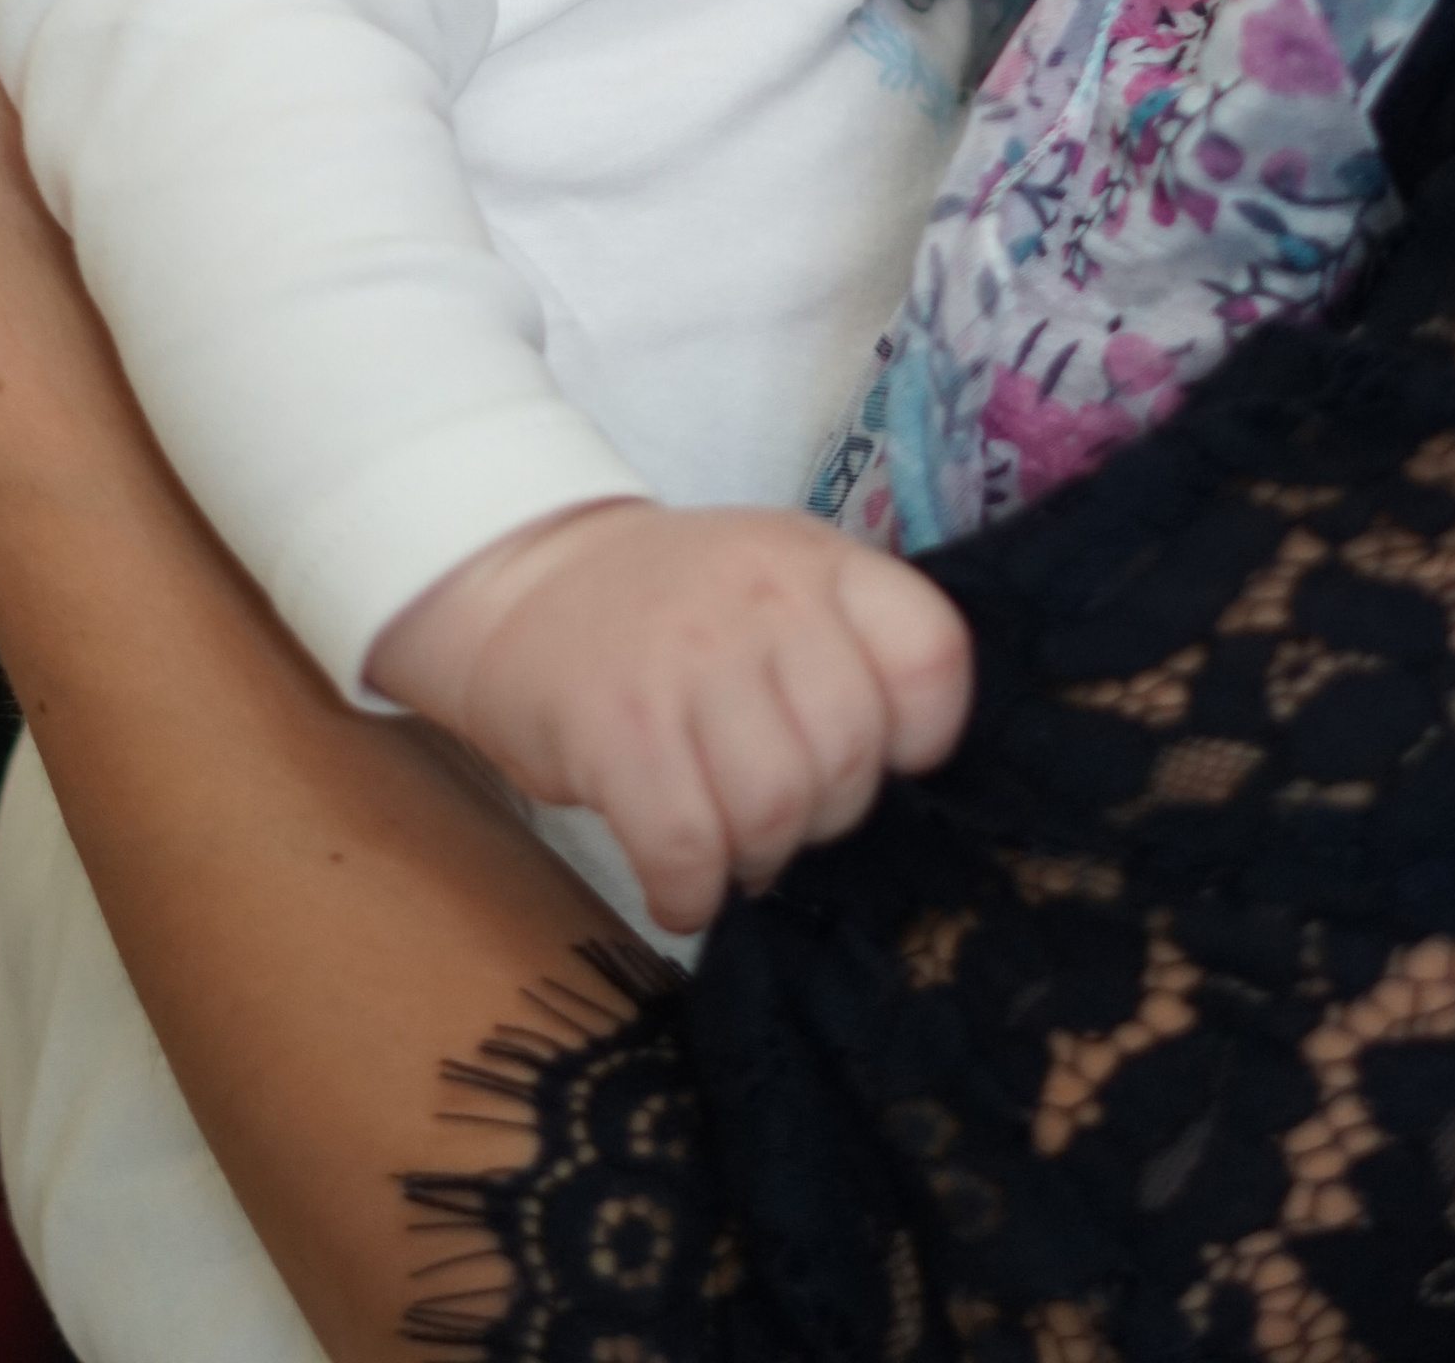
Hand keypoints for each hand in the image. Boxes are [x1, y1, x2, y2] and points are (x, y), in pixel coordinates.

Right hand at [367, 499, 973, 934]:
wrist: (523, 580)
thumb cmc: (670, 610)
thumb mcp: (773, 583)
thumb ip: (845, 649)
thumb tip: (907, 783)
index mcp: (816, 561)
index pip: (932, 655)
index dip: (919, 736)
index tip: (876, 759)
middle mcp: (763, 596)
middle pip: (852, 756)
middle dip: (822, 816)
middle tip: (775, 811)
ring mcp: (686, 656)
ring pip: (775, 810)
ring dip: (754, 858)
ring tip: (724, 843)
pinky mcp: (615, 726)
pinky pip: (686, 847)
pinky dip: (689, 894)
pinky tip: (678, 886)